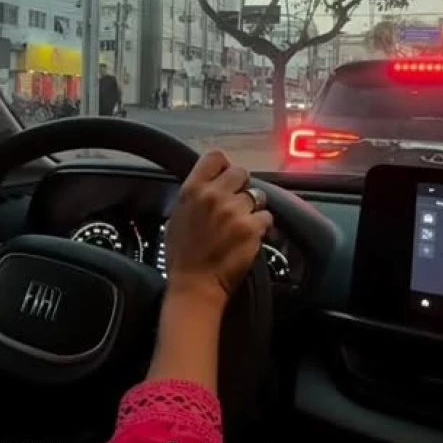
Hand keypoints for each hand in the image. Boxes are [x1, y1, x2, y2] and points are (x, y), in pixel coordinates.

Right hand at [164, 150, 272, 313]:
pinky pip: (266, 217)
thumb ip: (194, 197)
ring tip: (243, 223)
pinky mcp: (252, 228)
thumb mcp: (176, 218)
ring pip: (257, 195)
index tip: (225, 177)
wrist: (195, 285)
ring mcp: (235, 211)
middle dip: (242, 186)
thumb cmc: (182, 256)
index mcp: (192, 190)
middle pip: (240, 172)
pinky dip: (261, 226)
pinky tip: (250, 237)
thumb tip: (207, 185)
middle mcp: (214, 196)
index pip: (215, 157)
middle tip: (237, 203)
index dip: (224, 166)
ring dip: (253, 207)